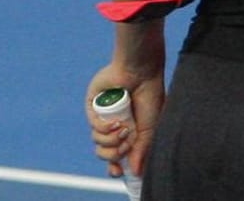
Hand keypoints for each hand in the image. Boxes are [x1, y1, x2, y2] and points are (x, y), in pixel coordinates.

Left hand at [85, 64, 162, 179]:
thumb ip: (141, 150)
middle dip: (114, 154)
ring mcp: (103, 116)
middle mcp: (114, 125)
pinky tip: (115, 122)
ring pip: (98, 142)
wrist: (141, 71)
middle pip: (105, 153)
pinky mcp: (93, 106)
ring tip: (124, 128)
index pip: (117, 155)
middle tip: (126, 145)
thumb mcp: (150, 128)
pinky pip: (93, 127)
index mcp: (129, 130)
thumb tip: (135, 172)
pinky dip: (104, 128)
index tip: (119, 171)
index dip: (116, 165)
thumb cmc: (150, 96)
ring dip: (111, 140)